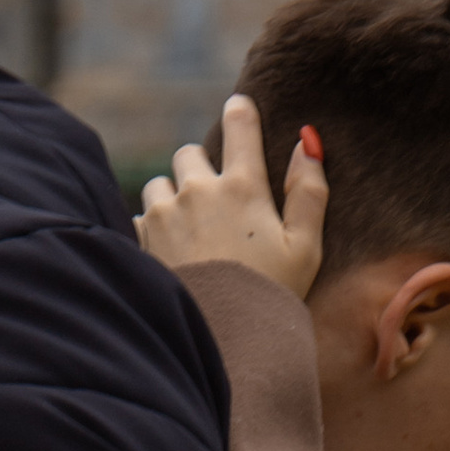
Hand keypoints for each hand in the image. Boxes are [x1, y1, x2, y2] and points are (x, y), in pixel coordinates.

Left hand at [136, 93, 326, 299]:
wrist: (220, 341)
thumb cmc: (269, 294)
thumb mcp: (305, 247)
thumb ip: (309, 191)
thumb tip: (307, 142)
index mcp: (243, 188)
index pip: (240, 126)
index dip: (241, 112)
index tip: (239, 109)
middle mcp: (198, 191)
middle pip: (189, 153)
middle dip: (199, 168)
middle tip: (215, 199)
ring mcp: (164, 213)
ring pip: (159, 183)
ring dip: (172, 197)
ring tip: (191, 230)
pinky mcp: (141, 238)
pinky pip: (140, 217)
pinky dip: (153, 228)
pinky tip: (172, 253)